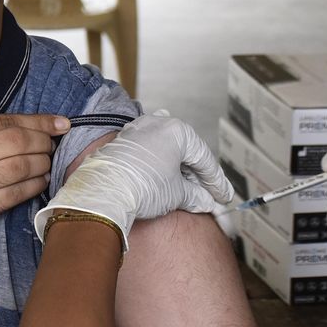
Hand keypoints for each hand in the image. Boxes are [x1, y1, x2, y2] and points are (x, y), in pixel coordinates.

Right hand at [0, 113, 68, 255]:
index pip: (4, 123)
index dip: (37, 122)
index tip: (58, 123)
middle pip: (17, 143)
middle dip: (44, 142)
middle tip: (54, 143)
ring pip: (19, 169)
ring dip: (41, 164)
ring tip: (48, 161)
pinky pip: (11, 197)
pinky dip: (31, 187)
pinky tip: (39, 182)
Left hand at [35, 113, 234, 249]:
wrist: (104, 193)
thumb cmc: (142, 188)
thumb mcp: (177, 194)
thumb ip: (196, 196)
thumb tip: (206, 202)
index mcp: (178, 131)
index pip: (204, 159)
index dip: (216, 182)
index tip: (223, 197)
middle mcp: (158, 124)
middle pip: (186, 151)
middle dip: (197, 174)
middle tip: (209, 194)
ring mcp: (138, 130)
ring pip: (167, 148)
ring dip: (178, 168)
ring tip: (188, 188)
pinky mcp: (122, 141)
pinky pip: (149, 150)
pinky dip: (160, 163)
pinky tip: (164, 175)